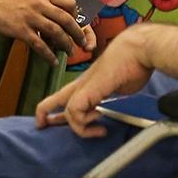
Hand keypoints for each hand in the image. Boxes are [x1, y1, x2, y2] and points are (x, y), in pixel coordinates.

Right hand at [0, 0, 93, 58]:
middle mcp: (40, 4)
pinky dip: (49, 55)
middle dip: (78, 34)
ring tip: (71, 53)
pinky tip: (53, 62)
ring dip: (67, 45)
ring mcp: (31, 17)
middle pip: (67, 20)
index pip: (70, 3)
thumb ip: (39, 0)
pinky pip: (40, 45)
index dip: (79, 15)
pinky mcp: (20, 29)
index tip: (81, 25)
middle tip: (82, 43)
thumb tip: (49, 11)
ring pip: (57, 33)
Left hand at [36, 26, 154, 137]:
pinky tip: (100, 117)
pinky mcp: (89, 89)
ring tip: (100, 129)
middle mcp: (82, 85)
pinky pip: (75, 111)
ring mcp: (84, 86)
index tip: (55, 122)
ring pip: (68, 112)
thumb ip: (109, 97)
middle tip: (40, 125)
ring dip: (82, 128)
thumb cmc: (133, 64)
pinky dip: (85, 122)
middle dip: (43, 114)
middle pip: (53, 100)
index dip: (58, 112)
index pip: (65, 98)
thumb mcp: (118, 87)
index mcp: (88, 83)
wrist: (137, 49)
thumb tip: (108, 107)